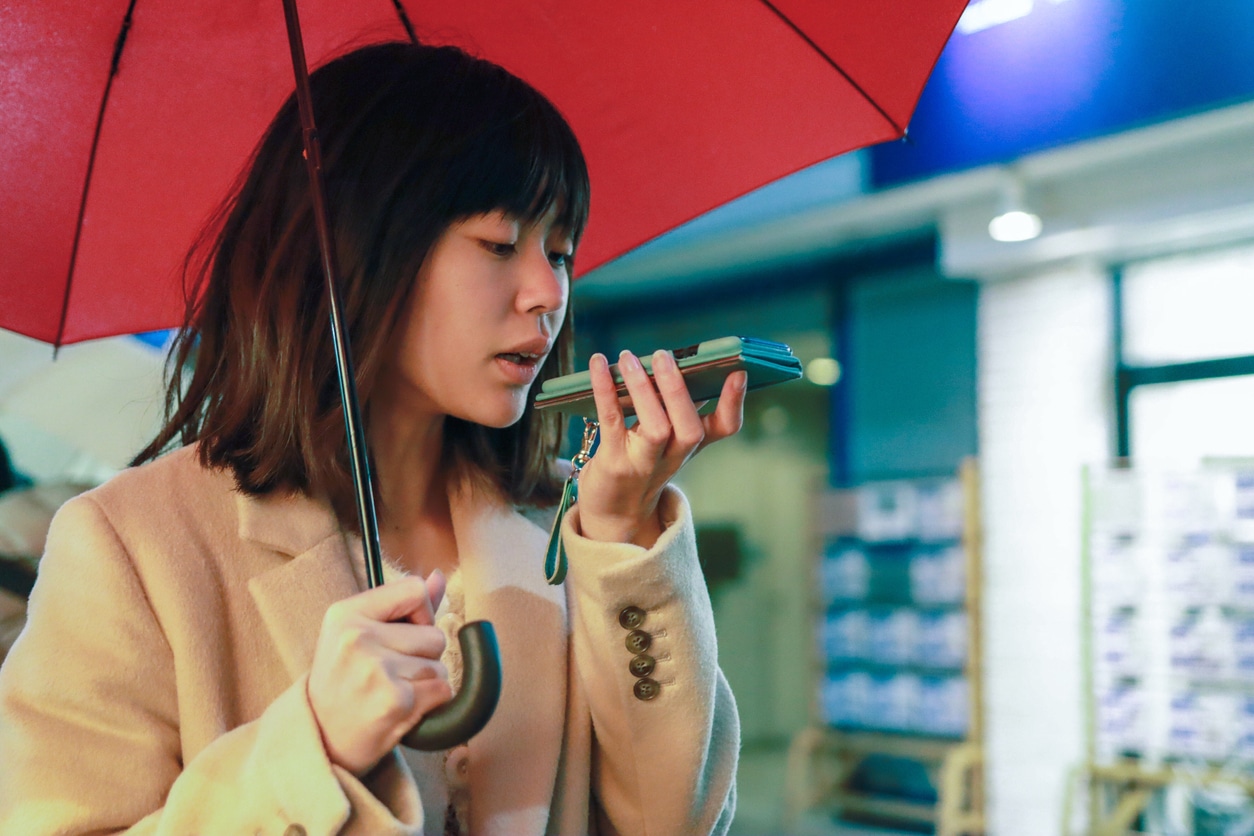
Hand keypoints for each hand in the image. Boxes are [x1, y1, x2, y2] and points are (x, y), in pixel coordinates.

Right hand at [307, 572, 451, 775]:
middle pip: (434, 634)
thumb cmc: (343, 684)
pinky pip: (442, 691)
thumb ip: (401, 606)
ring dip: (426, 683)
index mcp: (345, 614)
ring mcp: (376, 670)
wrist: (320, 741)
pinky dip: (430, 704)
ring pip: (440, 666)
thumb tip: (438, 577)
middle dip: (423, 656)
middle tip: (388, 675)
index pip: (415, 590)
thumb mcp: (357, 634)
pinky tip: (400, 710)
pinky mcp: (395, 701)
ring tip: (391, 693)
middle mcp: (357, 637)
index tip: (402, 636)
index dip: (421, 614)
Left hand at [575, 349, 746, 547]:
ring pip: (655, 428)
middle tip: (664, 355)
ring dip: (642, 389)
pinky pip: (611, 422)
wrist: (615, 512)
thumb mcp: (666, 439)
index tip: (738, 373)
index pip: (725, 427)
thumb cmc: (641, 462)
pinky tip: (598, 365)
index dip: (734, 402)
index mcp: (691, 444)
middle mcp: (674, 456)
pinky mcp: (614, 463)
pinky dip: (604, 390)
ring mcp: (645, 463)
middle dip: (678, 391)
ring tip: (628, 358)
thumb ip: (676, 406)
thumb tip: (674, 359)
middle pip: (690, 429)